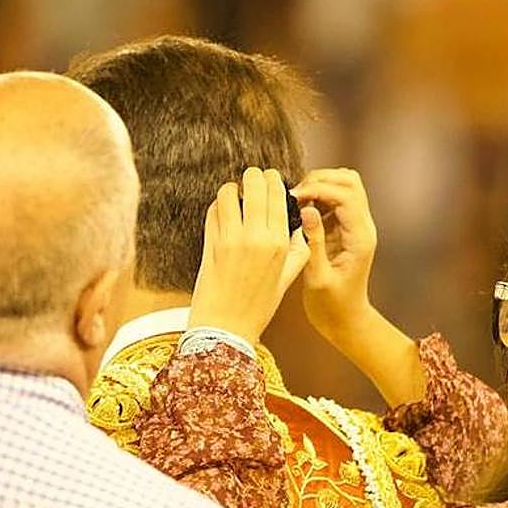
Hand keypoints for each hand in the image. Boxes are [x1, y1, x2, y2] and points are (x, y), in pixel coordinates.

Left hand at [189, 167, 309, 342]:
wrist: (226, 330)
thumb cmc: (257, 308)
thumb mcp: (287, 280)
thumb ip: (297, 250)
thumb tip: (297, 226)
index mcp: (280, 244)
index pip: (277, 193)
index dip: (272, 180)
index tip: (269, 179)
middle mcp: (257, 237)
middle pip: (254, 184)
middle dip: (252, 178)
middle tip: (251, 181)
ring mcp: (231, 239)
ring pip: (228, 193)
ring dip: (231, 191)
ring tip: (234, 198)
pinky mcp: (210, 244)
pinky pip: (213, 212)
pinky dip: (217, 207)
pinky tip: (222, 215)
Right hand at [290, 168, 377, 339]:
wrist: (344, 320)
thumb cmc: (331, 306)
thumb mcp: (318, 278)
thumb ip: (313, 243)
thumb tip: (306, 209)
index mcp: (359, 238)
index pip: (346, 194)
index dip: (318, 188)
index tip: (293, 197)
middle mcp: (362, 227)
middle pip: (349, 181)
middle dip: (319, 180)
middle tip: (294, 196)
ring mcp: (354, 225)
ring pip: (343, 185)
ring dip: (318, 185)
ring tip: (295, 201)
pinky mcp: (343, 228)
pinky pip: (333, 199)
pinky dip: (316, 196)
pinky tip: (299, 210)